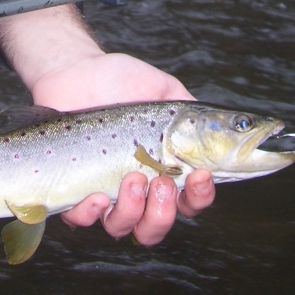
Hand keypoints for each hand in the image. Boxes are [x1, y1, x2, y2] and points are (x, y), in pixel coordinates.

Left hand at [32, 51, 214, 241]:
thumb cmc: (119, 78)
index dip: (200, 197)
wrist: (75, 68)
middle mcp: (135, 186)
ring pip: (123, 226)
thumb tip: (222, 129)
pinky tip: (97, 195)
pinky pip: (81, 218)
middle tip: (161, 182)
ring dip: (133, 211)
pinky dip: (91, 214)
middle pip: (157, 225)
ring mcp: (103, 190)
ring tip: (132, 178)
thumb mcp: (164, 90)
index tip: (200, 176)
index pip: (189, 199)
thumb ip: (193, 112)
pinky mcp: (72, 189)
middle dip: (164, 212)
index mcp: (161, 167)